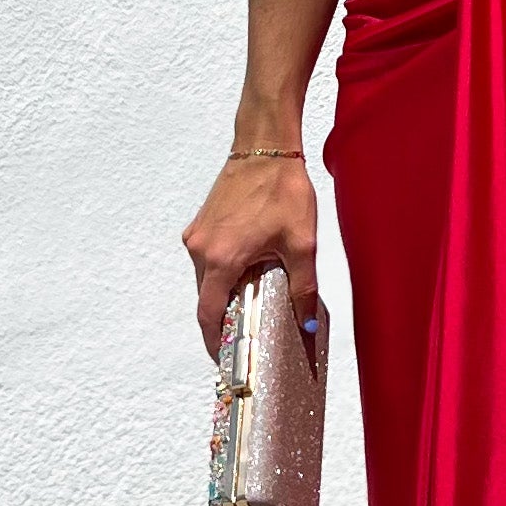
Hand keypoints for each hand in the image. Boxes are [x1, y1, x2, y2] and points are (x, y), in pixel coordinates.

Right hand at [183, 152, 321, 358]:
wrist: (265, 148)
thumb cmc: (282, 190)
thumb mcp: (301, 244)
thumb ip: (303, 289)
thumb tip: (306, 323)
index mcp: (222, 259)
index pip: (208, 314)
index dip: (214, 341)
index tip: (225, 356)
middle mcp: (202, 249)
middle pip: (205, 298)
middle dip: (223, 318)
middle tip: (246, 333)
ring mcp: (198, 234)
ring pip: (206, 278)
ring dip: (223, 292)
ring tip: (251, 301)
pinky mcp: (202, 223)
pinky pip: (207, 259)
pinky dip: (222, 271)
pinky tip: (248, 270)